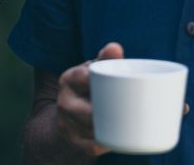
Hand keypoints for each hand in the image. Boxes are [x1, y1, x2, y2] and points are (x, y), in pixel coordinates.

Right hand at [55, 43, 124, 157]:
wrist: (68, 115)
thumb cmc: (88, 88)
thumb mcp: (93, 71)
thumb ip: (105, 59)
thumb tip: (115, 47)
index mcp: (68, 79)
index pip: (81, 77)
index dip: (96, 81)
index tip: (110, 83)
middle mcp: (64, 102)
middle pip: (87, 110)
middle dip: (105, 112)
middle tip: (130, 110)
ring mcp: (66, 124)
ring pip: (91, 129)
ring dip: (108, 130)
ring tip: (128, 125)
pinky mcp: (74, 141)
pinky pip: (91, 146)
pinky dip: (105, 144)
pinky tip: (116, 140)